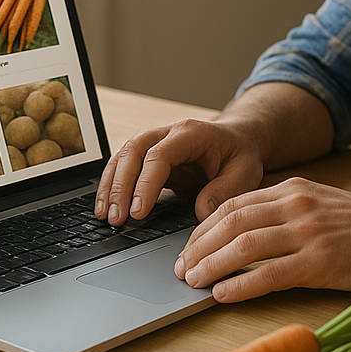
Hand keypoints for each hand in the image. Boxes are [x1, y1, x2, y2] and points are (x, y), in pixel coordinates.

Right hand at [96, 118, 265, 225]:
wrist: (237, 140)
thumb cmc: (240, 155)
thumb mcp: (246, 172)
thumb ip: (226, 191)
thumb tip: (201, 213)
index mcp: (191, 133)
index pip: (159, 155)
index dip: (146, 183)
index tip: (138, 212)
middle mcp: (168, 133)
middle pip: (133, 152)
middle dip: (120, 186)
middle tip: (116, 218)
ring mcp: (155, 142)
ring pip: (122, 156)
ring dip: (110, 186)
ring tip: (104, 217)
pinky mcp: (148, 156)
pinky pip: (123, 165)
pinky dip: (111, 185)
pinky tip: (105, 208)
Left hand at [174, 177, 350, 301]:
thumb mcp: (318, 202)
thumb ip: (283, 209)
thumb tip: (242, 229)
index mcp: (292, 190)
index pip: (233, 205)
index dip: (204, 227)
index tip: (188, 246)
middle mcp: (295, 206)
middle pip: (231, 223)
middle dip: (198, 246)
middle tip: (181, 267)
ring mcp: (308, 234)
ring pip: (244, 247)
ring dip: (212, 265)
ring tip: (194, 281)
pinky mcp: (320, 263)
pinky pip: (269, 275)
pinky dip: (240, 286)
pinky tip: (223, 295)